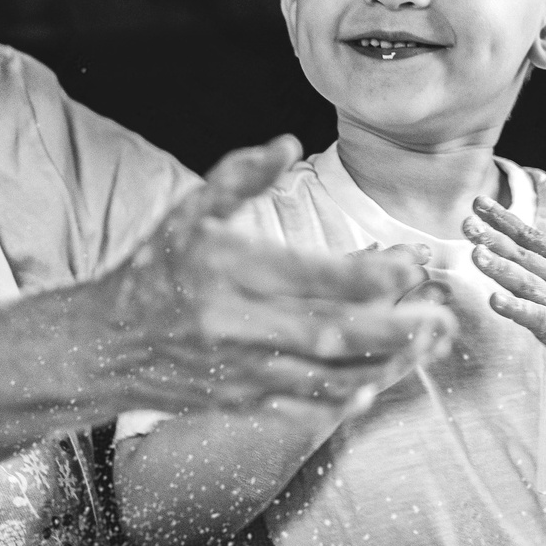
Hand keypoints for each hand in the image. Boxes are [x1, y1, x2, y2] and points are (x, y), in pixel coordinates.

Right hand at [92, 136, 453, 410]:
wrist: (102, 343)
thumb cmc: (153, 268)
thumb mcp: (190, 210)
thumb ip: (240, 176)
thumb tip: (286, 140)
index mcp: (232, 271)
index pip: (319, 276)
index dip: (375, 274)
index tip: (412, 263)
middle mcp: (238, 324)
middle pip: (335, 332)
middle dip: (397, 328)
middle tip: (443, 317)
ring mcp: (240, 368)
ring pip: (327, 375)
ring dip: (384, 364)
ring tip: (427, 348)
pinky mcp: (237, 400)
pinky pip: (300, 404)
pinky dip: (341, 398)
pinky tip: (374, 388)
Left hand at [463, 198, 545, 366]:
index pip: (529, 235)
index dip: (502, 219)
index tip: (478, 201)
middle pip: (521, 255)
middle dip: (493, 239)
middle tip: (465, 223)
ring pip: (524, 282)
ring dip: (500, 268)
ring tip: (476, 254)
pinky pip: (535, 318)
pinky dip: (515, 309)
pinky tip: (494, 300)